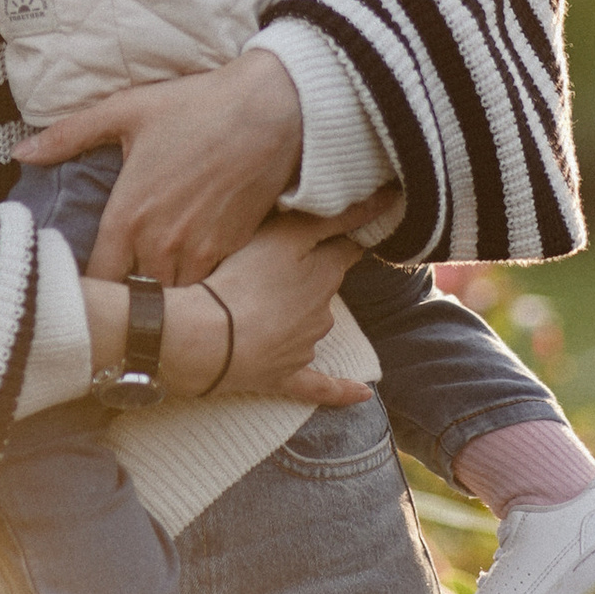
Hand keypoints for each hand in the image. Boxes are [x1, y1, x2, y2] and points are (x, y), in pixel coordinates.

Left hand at [23, 51, 302, 286]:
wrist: (271, 112)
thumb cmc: (196, 107)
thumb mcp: (126, 111)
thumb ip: (69, 135)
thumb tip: (22, 151)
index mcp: (129, 215)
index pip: (97, 279)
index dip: (87, 287)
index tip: (83, 284)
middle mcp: (162, 243)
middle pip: (134, 295)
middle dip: (125, 295)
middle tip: (116, 289)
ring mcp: (200, 252)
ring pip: (171, 297)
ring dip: (160, 293)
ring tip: (151, 287)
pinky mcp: (232, 251)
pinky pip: (206, 286)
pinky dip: (194, 283)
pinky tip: (187, 270)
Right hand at [190, 204, 386, 404]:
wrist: (207, 340)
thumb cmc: (243, 279)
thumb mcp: (286, 233)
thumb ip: (333, 218)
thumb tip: (387, 201)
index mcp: (325, 276)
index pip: (347, 249)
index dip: (344, 234)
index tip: (343, 223)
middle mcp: (324, 313)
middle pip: (325, 285)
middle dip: (310, 273)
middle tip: (276, 260)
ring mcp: (305, 348)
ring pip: (312, 324)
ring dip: (299, 314)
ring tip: (261, 300)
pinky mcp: (284, 377)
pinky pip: (321, 385)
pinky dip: (343, 389)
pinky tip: (363, 393)